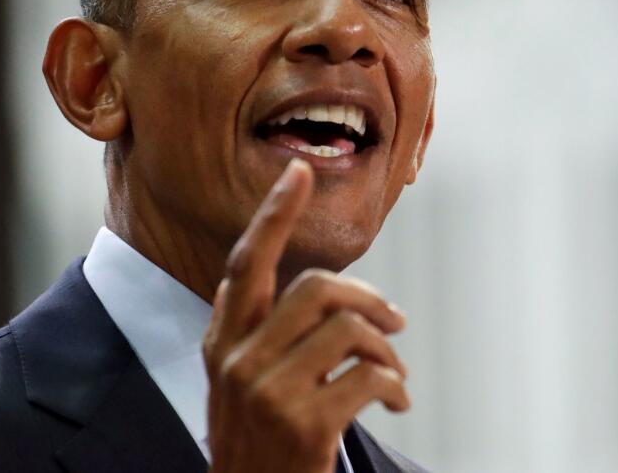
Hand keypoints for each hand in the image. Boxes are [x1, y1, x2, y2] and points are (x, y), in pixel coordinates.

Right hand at [203, 158, 410, 472]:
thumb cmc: (259, 448)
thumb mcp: (237, 389)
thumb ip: (255, 338)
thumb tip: (288, 291)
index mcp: (222, 345)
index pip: (246, 264)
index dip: (274, 214)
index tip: (299, 172)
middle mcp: (237, 362)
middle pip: (317, 288)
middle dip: (369, 299)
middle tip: (395, 320)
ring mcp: (268, 394)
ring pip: (351, 328)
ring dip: (387, 349)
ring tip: (394, 376)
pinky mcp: (304, 426)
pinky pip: (371, 376)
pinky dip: (395, 387)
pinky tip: (394, 405)